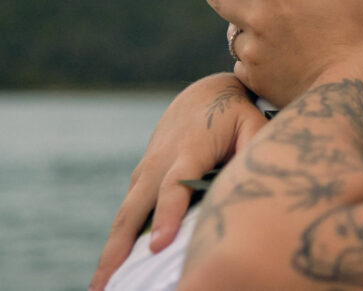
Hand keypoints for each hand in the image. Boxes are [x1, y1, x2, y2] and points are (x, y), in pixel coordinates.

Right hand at [89, 73, 265, 290]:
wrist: (204, 95)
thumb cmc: (235, 114)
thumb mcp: (252, 122)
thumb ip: (255, 147)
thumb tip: (254, 181)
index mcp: (189, 149)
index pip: (174, 186)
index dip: (167, 215)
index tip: (158, 246)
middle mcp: (160, 162)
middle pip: (135, 208)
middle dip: (121, 248)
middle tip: (110, 284)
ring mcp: (146, 171)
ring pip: (125, 215)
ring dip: (111, 251)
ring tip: (101, 287)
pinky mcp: (142, 179)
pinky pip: (127, 213)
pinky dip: (117, 241)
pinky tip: (113, 269)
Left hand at [190, 0, 362, 106]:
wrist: (347, 94)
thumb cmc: (358, 37)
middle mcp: (257, 21)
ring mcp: (253, 53)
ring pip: (234, 34)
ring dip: (238, 26)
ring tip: (248, 27)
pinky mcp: (256, 80)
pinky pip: (243, 66)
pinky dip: (251, 60)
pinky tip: (266, 62)